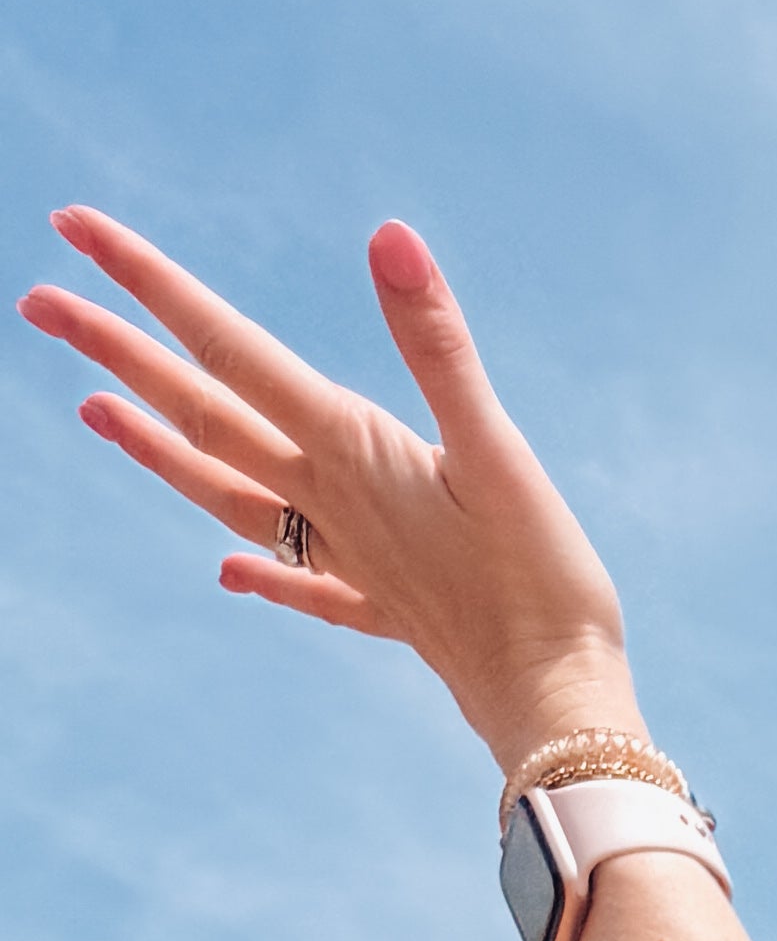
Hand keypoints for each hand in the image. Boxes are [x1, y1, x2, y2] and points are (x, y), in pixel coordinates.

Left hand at [24, 208, 636, 777]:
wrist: (559, 711)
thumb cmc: (542, 586)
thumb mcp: (497, 452)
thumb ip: (438, 347)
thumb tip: (389, 238)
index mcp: (347, 452)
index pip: (229, 349)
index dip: (150, 283)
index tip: (75, 229)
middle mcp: (329, 504)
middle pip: (202, 415)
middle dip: (118, 352)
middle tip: (38, 302)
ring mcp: (351, 562)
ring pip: (228, 495)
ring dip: (157, 450)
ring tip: (95, 413)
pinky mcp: (389, 611)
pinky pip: (304, 585)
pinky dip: (260, 572)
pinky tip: (228, 571)